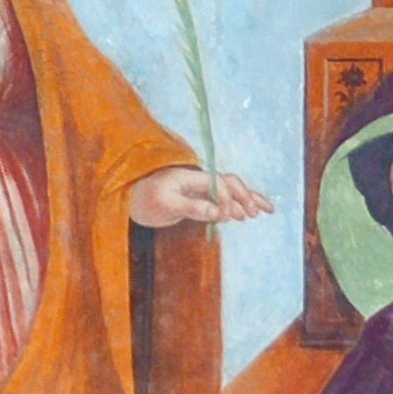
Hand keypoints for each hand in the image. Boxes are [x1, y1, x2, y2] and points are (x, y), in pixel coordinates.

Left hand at [130, 166, 273, 226]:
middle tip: (257, 213)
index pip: (220, 183)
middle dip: (247, 196)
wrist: (128, 199)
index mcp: (192, 177)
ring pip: (229, 191)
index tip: (230, 216)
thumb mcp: (166, 205)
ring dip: (247, 200)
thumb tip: (220, 213)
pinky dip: (235, 206)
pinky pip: (221, 201)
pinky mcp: (196, 200)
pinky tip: (244, 215)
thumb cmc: (144, 200)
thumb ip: (193, 207)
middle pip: (230, 183)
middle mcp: (198, 181)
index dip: (230, 198)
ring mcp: (198, 190)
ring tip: (264, 211)